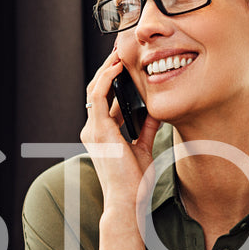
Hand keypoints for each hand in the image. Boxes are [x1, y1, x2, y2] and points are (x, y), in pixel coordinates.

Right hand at [83, 47, 160, 208]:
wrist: (127, 201)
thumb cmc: (134, 182)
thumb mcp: (143, 148)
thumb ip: (146, 128)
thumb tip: (156, 110)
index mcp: (103, 134)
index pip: (106, 99)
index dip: (115, 79)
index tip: (128, 64)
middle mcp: (93, 130)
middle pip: (98, 90)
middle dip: (110, 67)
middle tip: (123, 48)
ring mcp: (93, 129)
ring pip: (96, 88)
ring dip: (108, 67)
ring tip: (120, 50)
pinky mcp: (97, 129)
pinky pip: (98, 95)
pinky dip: (107, 78)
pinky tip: (119, 67)